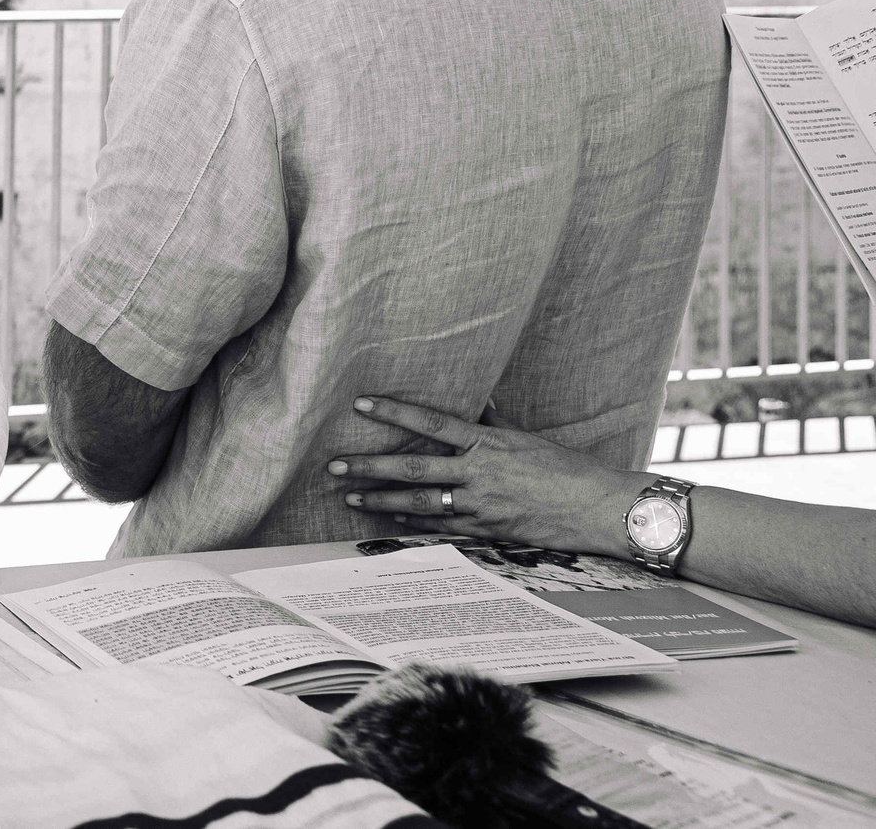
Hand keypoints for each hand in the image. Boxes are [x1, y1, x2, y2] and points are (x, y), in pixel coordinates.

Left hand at [327, 395, 651, 557]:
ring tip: (351, 497)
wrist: (602, 508)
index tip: (361, 404)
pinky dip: (416, 523)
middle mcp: (480, 473)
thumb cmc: (568, 468)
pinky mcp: (490, 531)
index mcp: (489, 443)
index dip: (394, 413)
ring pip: (421, 503)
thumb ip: (492, 425)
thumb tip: (475, 405)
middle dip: (370, 467)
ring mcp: (483, 505)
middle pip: (413, 469)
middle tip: (334, 465)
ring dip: (383, 501)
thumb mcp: (526, 438)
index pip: (431, 423)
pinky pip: (444, 527)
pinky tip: (393, 520)